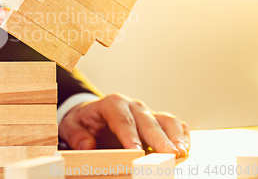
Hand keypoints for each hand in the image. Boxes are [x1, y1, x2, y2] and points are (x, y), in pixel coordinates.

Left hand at [58, 93, 189, 157]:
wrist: (91, 115)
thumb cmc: (83, 122)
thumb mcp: (71, 126)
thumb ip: (76, 135)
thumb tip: (87, 145)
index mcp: (111, 104)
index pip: (122, 120)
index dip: (129, 136)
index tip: (135, 151)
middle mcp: (132, 106)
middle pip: (147, 121)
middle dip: (158, 138)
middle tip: (168, 154)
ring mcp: (147, 112)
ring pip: (165, 120)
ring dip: (175, 136)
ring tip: (181, 152)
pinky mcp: (157, 121)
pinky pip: (174, 124)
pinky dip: (183, 134)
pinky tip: (187, 147)